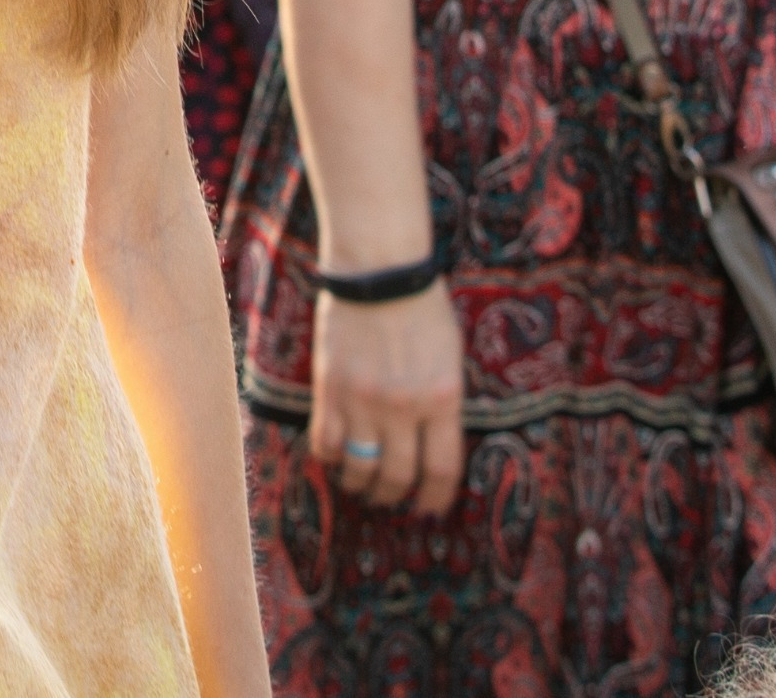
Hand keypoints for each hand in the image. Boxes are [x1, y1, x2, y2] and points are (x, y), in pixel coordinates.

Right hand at [310, 279, 465, 514]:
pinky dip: (331, 459)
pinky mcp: (329, 388)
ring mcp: (363, 400)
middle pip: (399, 476)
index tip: (429, 506)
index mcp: (443, 399)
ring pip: (360, 468)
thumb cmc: (421, 307)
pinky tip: (335, 457)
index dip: (435, 498)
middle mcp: (404, 408)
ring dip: (361, 484)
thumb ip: (443, 403)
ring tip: (361, 485)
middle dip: (395, 495)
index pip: (442, 470)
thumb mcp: (449, 358)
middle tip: (391, 497)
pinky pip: (326, 443)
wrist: (378, 269)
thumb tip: (434, 444)